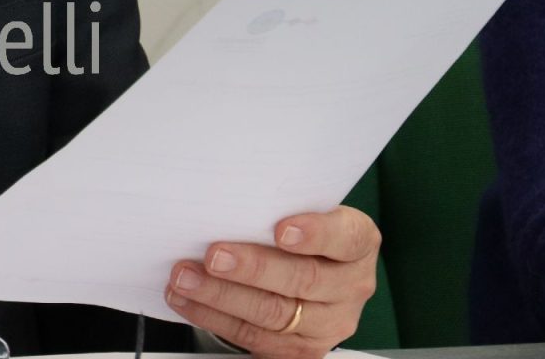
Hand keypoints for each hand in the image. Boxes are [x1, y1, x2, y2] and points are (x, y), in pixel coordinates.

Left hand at [163, 205, 379, 358]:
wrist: (311, 271)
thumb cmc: (298, 230)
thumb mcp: (301, 210)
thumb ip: (277, 207)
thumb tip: (226, 199)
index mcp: (358, 243)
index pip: (346, 238)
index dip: (315, 233)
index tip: (280, 229)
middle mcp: (351, 285)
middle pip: (303, 279)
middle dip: (252, 268)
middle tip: (214, 255)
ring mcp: (329, 323)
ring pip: (274, 314)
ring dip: (221, 296)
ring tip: (186, 278)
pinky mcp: (301, 350)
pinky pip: (254, 337)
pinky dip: (214, 317)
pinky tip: (187, 300)